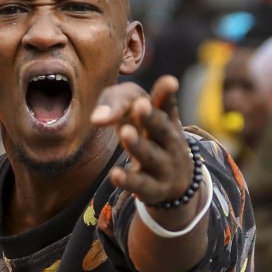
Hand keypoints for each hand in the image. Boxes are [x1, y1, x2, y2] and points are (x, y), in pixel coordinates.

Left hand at [93, 75, 195, 207]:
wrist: (174, 180)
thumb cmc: (145, 133)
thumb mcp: (133, 112)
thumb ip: (115, 105)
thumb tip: (97, 118)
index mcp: (165, 119)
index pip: (166, 104)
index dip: (166, 93)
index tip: (170, 82)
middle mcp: (169, 141)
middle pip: (162, 128)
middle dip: (151, 117)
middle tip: (141, 105)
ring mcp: (164, 166)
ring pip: (151, 156)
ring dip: (138, 145)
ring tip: (125, 133)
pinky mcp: (153, 189)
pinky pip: (141, 185)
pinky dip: (129, 180)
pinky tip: (115, 175)